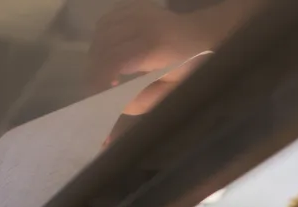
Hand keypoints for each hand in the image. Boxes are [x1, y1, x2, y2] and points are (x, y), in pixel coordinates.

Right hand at [89, 0, 209, 92]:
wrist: (203, 34)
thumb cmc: (191, 67)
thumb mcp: (172, 90)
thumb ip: (145, 99)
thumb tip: (118, 105)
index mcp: (156, 46)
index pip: (115, 60)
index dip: (99, 79)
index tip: (95, 96)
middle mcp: (143, 24)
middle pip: (104, 45)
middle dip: (94, 69)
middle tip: (97, 88)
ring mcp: (137, 12)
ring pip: (101, 32)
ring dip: (96, 54)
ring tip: (104, 71)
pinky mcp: (133, 7)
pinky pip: (106, 21)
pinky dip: (101, 38)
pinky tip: (109, 51)